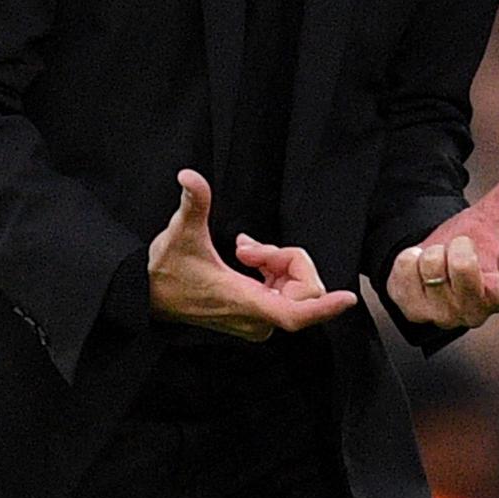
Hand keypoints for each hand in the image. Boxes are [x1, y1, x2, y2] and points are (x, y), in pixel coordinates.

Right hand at [148, 169, 356, 341]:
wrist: (148, 296)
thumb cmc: (166, 271)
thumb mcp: (180, 233)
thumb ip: (193, 203)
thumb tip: (190, 176)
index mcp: (246, 302)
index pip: (296, 313)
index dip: (325, 306)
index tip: (350, 297)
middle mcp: (256, 319)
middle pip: (301, 291)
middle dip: (284, 259)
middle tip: (247, 245)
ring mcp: (256, 321)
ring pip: (294, 292)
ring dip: (277, 264)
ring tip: (243, 249)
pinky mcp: (254, 318)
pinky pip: (284, 295)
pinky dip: (273, 272)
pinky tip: (247, 260)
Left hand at [388, 148, 498, 328]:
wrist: (424, 263)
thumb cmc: (464, 244)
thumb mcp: (486, 218)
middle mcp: (476, 311)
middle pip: (464, 271)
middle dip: (454, 246)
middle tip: (455, 246)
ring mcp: (444, 315)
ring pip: (432, 269)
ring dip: (430, 253)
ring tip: (436, 259)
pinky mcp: (414, 312)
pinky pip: (406, 272)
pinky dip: (408, 259)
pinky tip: (416, 268)